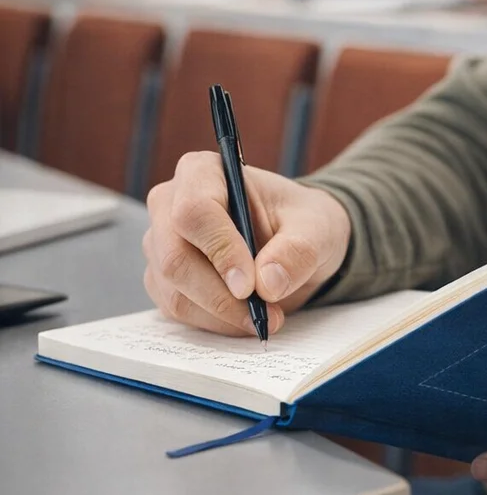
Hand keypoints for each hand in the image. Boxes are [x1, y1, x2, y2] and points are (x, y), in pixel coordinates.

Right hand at [143, 152, 350, 335]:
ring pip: (175, 291)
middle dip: (221, 296)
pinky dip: (215, 322)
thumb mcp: (317, 229)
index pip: (194, 211)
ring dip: (222, 315)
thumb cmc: (302, 221)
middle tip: (265, 314)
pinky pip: (178, 310)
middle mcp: (170, 204)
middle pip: (175, 258)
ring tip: (268, 317)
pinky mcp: (164, 279)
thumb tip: (268, 283)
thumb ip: (298, 250)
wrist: (297, 240)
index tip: (249, 285)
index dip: (220, 250)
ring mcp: (162, 244)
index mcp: (203, 172)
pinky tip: (247, 318)